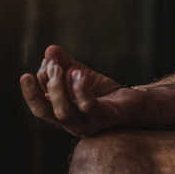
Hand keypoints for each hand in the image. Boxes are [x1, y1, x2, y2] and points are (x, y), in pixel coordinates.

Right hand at [19, 44, 142, 136]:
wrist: (138, 105)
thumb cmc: (106, 93)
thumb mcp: (82, 76)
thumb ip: (65, 64)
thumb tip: (49, 50)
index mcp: (62, 113)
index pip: (40, 102)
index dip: (38, 82)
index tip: (47, 60)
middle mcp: (71, 122)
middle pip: (45, 112)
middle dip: (36, 92)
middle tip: (47, 66)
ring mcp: (88, 123)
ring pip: (64, 112)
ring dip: (58, 88)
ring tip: (59, 68)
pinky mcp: (106, 117)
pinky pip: (89, 106)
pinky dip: (81, 90)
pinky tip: (79, 75)